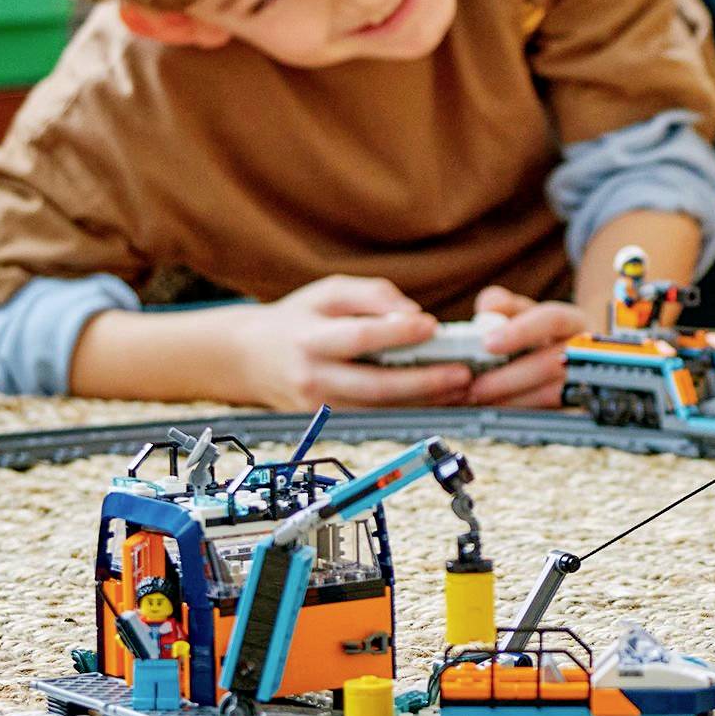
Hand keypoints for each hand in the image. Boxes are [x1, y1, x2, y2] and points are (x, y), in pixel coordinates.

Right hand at [214, 275, 477, 409]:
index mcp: (310, 339)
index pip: (359, 338)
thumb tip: (413, 313)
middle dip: (423, 381)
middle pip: (375, 385)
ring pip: (380, 410)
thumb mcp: (327, 292)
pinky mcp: (330, 423)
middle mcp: (314, 378)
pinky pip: (376, 418)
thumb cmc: (298, 318)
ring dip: (425, 402)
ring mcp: (321, 408)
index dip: (398, 333)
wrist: (251, 358)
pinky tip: (440, 401)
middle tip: (463, 373)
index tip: (433, 325)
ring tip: (462, 389)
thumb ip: (371, 295)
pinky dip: (410, 412)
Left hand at [463, 283, 586, 408]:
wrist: (568, 360)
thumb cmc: (538, 333)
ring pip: (551, 394)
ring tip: (479, 399)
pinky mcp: (574, 407)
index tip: (488, 343)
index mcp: (572, 321)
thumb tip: (487, 308)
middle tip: (476, 385)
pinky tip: (493, 410)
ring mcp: (582, 381)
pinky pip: (547, 414)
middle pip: (552, 363)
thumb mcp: (523, 312)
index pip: (553, 319)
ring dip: (511, 399)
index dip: (521, 331)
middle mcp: (584, 352)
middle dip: (509, 377)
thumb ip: (502, 305)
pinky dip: (517, 412)